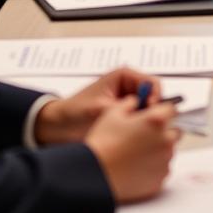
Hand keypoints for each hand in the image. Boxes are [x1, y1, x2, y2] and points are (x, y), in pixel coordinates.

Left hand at [34, 67, 159, 144]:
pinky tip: (133, 136)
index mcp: (124, 76)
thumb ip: (125, 109)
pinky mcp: (124, 114)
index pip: (153, 83)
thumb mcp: (101, 110)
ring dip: (144, 120)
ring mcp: (127, 100)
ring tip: (137, 132)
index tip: (150, 112)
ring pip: (148, 110)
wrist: (56, 126)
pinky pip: (140, 119)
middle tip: (144, 125)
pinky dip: (139, 127)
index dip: (156, 98)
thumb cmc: (74, 113)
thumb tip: (147, 114)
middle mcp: (128, 86)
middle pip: (154, 96)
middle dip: (151, 111)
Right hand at [85, 96, 179, 202]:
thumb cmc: (102, 146)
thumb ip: (129, 103)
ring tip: (136, 153)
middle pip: (174, 130)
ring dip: (158, 149)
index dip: (162, 111)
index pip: (172, 109)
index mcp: (156, 121)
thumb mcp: (112, 114)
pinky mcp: (160, 179)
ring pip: (168, 151)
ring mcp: (164, 161)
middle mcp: (165, 140)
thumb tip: (136, 101)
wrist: (94, 177)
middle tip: (144, 135)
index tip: (155, 114)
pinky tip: (136, 166)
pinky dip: (153, 167)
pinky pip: (162, 169)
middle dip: (163, 131)